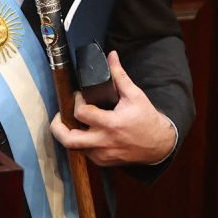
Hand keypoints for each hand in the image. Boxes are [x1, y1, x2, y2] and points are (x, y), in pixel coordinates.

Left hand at [49, 50, 177, 165]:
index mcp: (111, 124)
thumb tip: (111, 56)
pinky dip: (81, 143)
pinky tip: (86, 132)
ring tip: (73, 122)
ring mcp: (103, 154)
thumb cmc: (147, 118)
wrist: (159, 144)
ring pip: (74, 148)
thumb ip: (119, 75)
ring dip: (70, 134)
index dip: (77, 102)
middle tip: (60, 116)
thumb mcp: (134, 95)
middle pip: (69, 140)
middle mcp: (104, 142)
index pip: (81, 113)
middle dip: (57, 127)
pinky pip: (85, 154)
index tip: (80, 96)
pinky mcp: (104, 161)